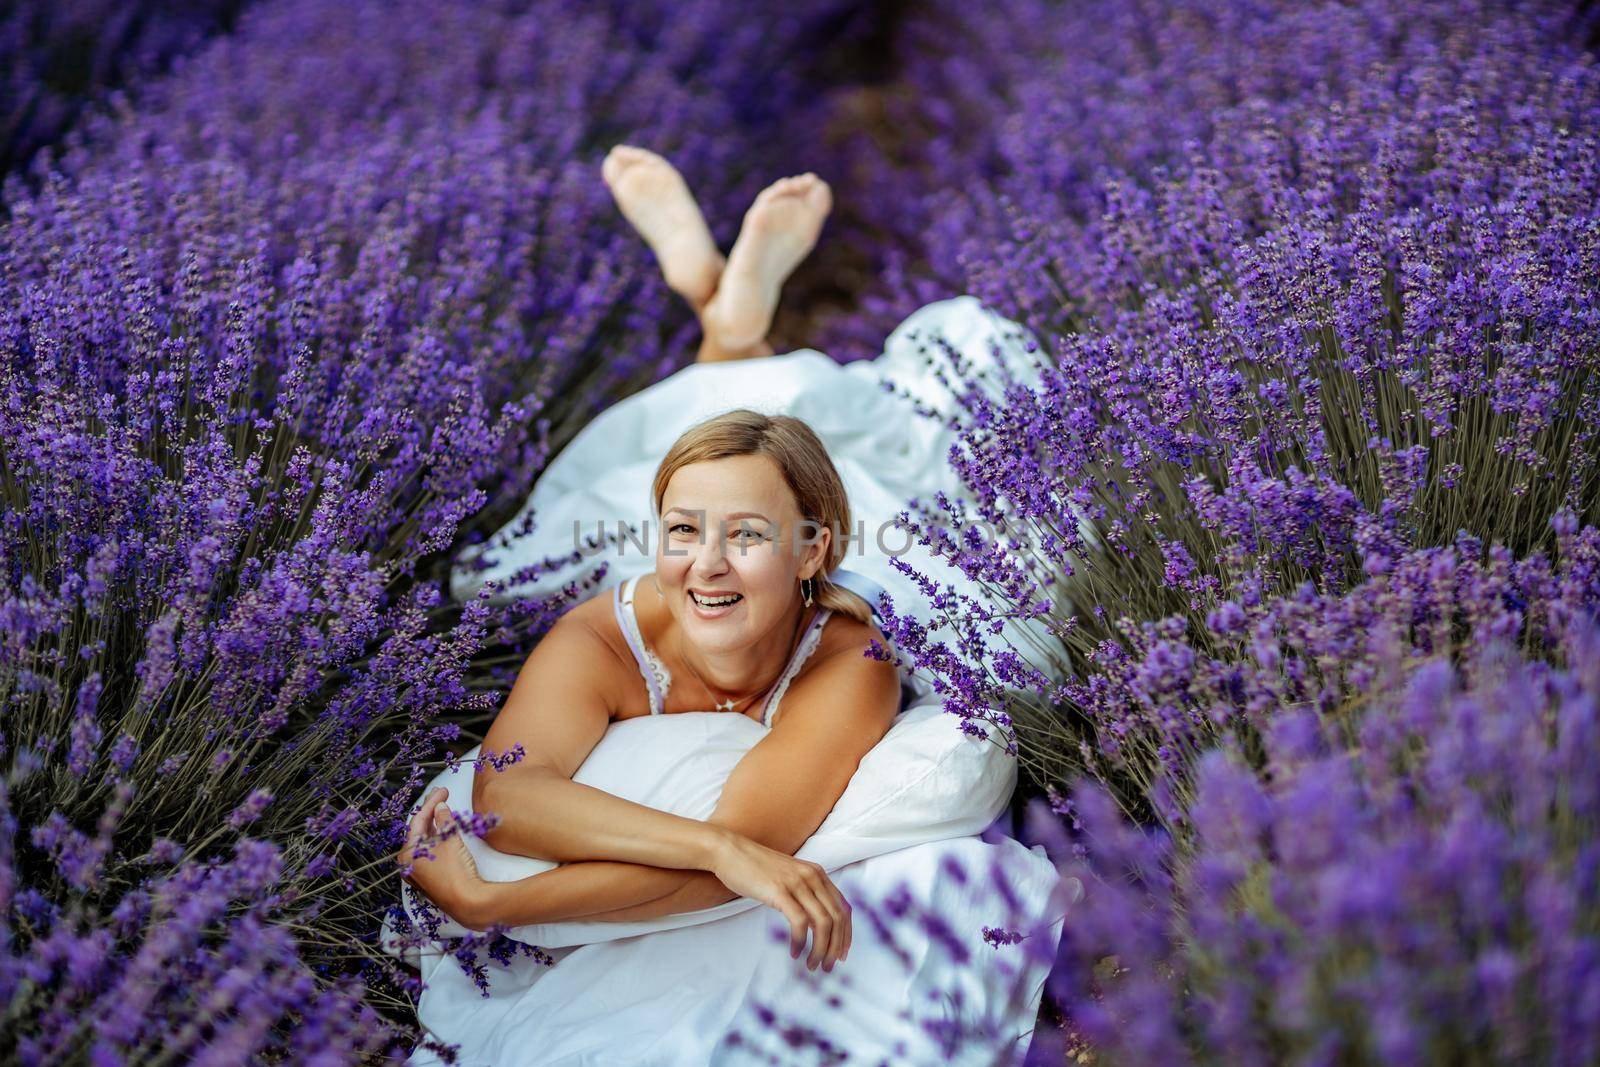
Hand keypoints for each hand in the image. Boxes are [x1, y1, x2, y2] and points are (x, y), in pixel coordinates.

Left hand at [397, 787, 489, 930]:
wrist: (468, 901)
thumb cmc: (454, 871)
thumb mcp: (449, 840)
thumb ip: (444, 820)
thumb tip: (441, 808)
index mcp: (407, 854)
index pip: (418, 821)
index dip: (431, 803)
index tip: (443, 790)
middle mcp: (410, 865)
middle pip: (420, 831)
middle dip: (431, 812)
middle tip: (441, 794)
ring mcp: (420, 873)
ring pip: (426, 843)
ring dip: (436, 825)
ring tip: (443, 809)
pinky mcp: (432, 879)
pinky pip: (432, 853)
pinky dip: (439, 839)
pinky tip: (445, 831)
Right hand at [709, 830, 850, 971]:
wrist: (730, 850)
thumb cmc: (755, 867)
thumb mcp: (789, 877)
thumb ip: (806, 894)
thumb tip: (816, 923)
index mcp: (818, 873)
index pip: (844, 908)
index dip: (846, 934)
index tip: (841, 954)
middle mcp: (812, 876)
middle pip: (837, 918)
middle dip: (835, 947)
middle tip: (827, 967)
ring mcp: (797, 883)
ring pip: (823, 923)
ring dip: (820, 949)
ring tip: (812, 965)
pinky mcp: (780, 891)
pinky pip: (800, 922)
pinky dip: (800, 942)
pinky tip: (794, 952)